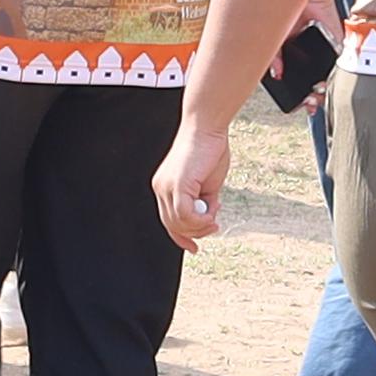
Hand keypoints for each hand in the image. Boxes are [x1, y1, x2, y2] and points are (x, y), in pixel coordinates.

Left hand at [150, 108, 236, 250]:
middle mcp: (161, 188)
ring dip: (201, 225)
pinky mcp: (176, 185)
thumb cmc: (210, 150)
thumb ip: (204, 201)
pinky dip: (201, 219)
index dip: (181, 237)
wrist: (207, 128)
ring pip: (180, 223)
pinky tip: (212, 211)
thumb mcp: (207, 183)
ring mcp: (166, 187)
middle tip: (214, 225)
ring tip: (214, 214)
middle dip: (196, 232)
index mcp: (165, 187)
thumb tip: (207, 218)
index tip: (194, 248)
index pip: (168, 220)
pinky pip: (185, 215)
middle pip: (173, 226)